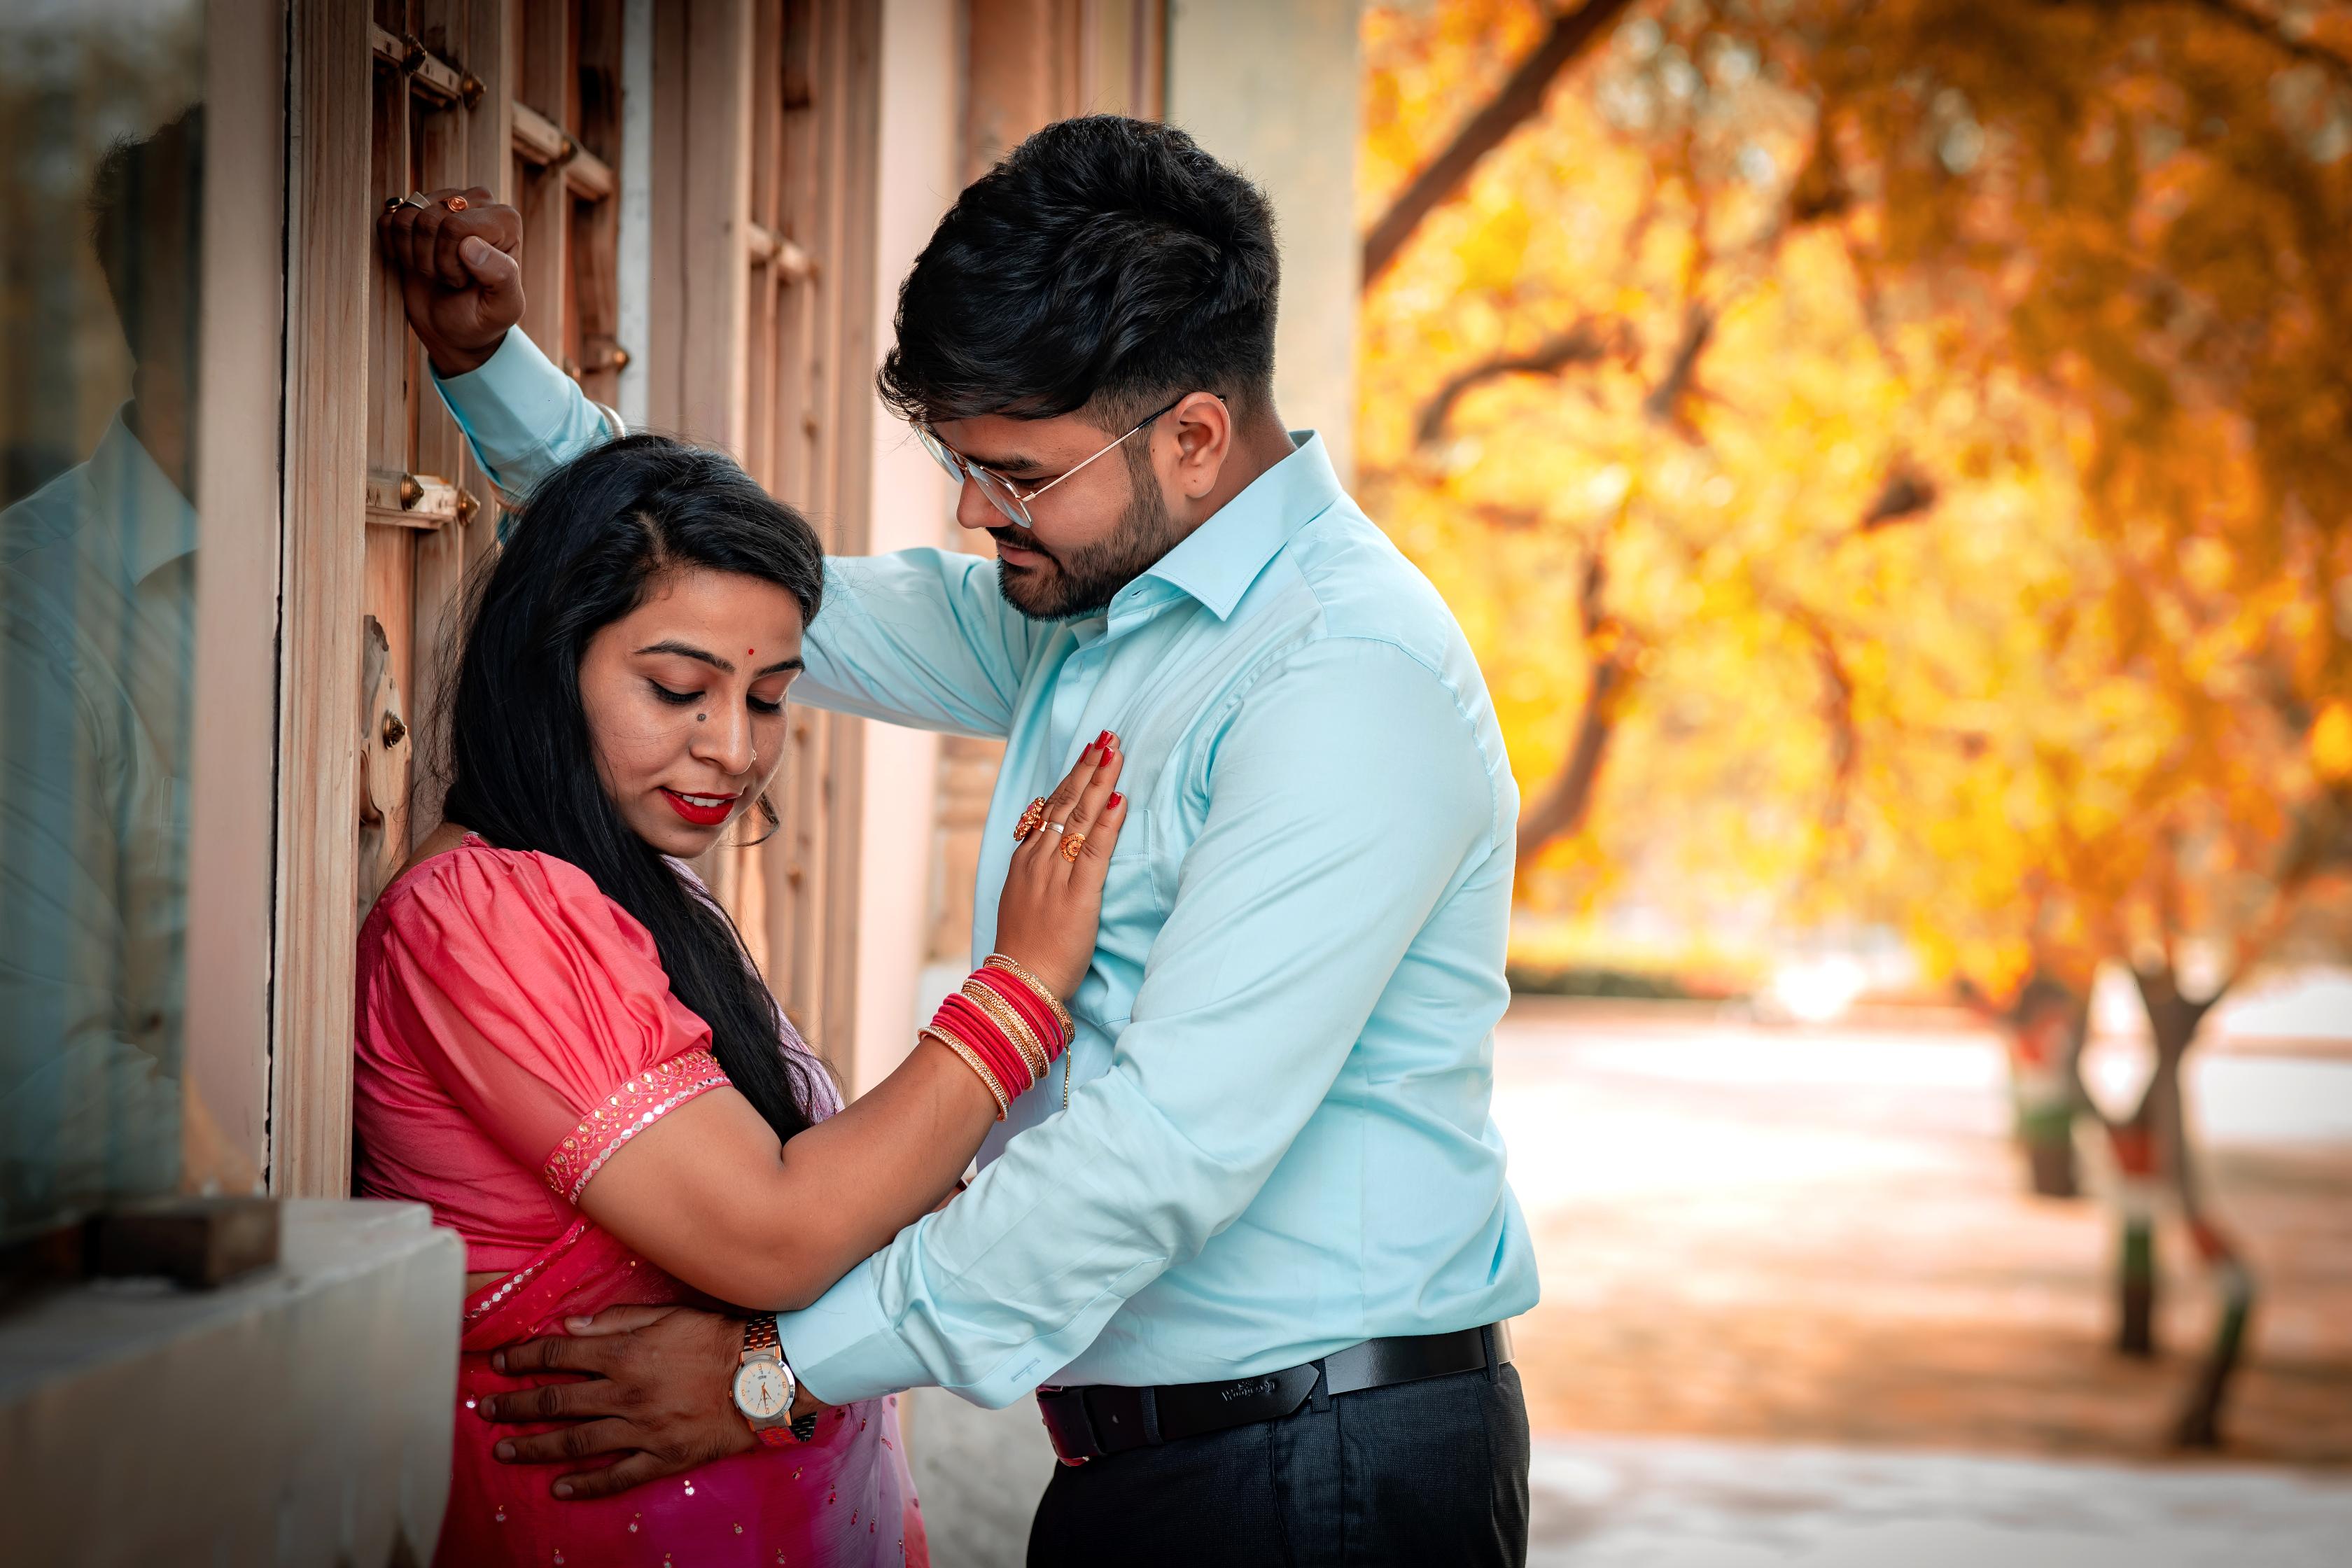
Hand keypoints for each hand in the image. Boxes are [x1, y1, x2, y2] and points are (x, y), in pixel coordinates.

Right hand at [376, 187, 524, 376]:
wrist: (453, 327)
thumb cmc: (482, 317)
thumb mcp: (503, 307)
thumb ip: (501, 276)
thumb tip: (471, 244)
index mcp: (505, 220)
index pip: (456, 226)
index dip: (450, 261)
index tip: (465, 281)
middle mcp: (477, 202)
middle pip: (430, 220)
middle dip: (431, 260)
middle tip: (447, 278)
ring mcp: (443, 202)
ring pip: (408, 218)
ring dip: (413, 255)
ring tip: (433, 270)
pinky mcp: (415, 211)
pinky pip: (389, 220)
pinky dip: (394, 247)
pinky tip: (412, 261)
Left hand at [481, 1304, 821, 1499]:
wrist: (765, 1376)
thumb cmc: (718, 1338)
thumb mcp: (668, 1314)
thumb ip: (617, 1321)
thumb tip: (571, 1326)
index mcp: (625, 1354)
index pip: (559, 1356)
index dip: (524, 1359)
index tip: (499, 1364)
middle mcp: (625, 1394)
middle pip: (557, 1401)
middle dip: (515, 1405)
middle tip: (486, 1410)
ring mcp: (641, 1430)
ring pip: (576, 1442)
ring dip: (535, 1447)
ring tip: (505, 1450)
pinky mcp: (661, 1457)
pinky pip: (616, 1477)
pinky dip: (586, 1485)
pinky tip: (559, 1489)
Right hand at [991, 734, 1128, 1000]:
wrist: (1020, 983)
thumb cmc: (1025, 949)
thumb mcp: (1021, 900)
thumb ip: (1033, 868)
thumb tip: (1044, 836)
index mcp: (1024, 862)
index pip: (1048, 809)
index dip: (1070, 779)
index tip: (1087, 753)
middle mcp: (1038, 861)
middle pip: (1064, 804)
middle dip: (1087, 767)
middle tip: (1106, 737)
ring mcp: (1057, 876)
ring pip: (1079, 818)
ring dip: (1099, 781)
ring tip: (1115, 752)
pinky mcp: (1079, 896)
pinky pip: (1095, 850)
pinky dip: (1107, 822)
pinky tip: (1119, 797)